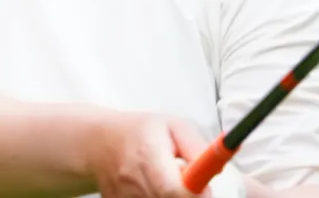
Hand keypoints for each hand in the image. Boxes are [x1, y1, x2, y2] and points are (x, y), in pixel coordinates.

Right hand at [91, 113, 242, 197]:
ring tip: (166, 180)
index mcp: (148, 155)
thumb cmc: (143, 131)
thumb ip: (198, 148)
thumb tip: (219, 167)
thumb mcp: (174, 127)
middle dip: (187, 196)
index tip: (205, 190)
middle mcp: (133, 181)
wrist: (99, 143)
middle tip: (189, 184)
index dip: (195, 194)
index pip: (174, 189)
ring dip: (171, 197)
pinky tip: (152, 189)